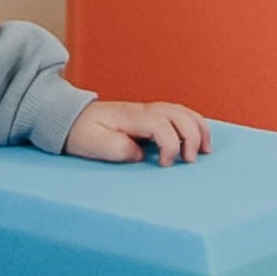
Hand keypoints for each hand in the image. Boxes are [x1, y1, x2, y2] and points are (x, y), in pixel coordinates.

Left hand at [63, 95, 208, 164]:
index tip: (165, 166)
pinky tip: (199, 139)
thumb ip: (119, 149)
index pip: (161, 123)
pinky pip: (178, 114)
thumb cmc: (83, 133)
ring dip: (197, 128)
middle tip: (190, 160)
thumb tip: (141, 153)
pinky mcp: (150, 117)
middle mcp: (143, 110)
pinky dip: (193, 124)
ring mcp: (147, 111)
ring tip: (205, 151)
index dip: (170, 145)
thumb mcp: (94, 144)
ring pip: (181, 110)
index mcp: (131, 116)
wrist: (71, 119)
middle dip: (191, 136)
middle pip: (178, 113)